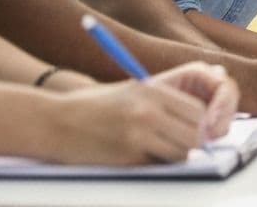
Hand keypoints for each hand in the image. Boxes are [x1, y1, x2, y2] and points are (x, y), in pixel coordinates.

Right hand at [50, 61, 237, 163]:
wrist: (55, 122)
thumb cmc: (94, 106)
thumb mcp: (132, 90)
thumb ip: (164, 100)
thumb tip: (200, 116)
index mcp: (152, 91)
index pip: (198, 111)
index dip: (200, 123)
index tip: (193, 129)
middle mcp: (148, 111)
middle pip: (195, 133)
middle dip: (192, 141)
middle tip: (180, 142)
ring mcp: (138, 135)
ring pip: (182, 153)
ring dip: (176, 155)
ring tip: (160, 149)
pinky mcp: (127, 157)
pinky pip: (158, 165)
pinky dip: (157, 163)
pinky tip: (141, 155)